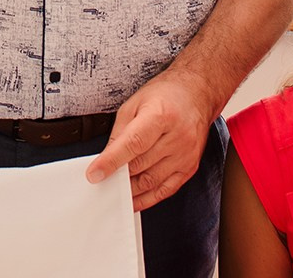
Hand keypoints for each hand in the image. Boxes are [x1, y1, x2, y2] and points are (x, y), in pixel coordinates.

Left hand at [86, 70, 214, 210]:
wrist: (197, 94)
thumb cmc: (166, 95)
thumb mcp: (135, 104)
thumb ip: (119, 132)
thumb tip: (106, 157)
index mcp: (161, 115)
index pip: (133, 144)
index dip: (112, 161)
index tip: (95, 173)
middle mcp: (177, 136)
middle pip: (141, 165)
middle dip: (118, 176)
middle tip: (101, 181)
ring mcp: (186, 154)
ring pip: (152, 181)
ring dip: (131, 189)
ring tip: (115, 188)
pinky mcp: (190, 167)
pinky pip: (167, 189)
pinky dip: (148, 198)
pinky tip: (135, 198)